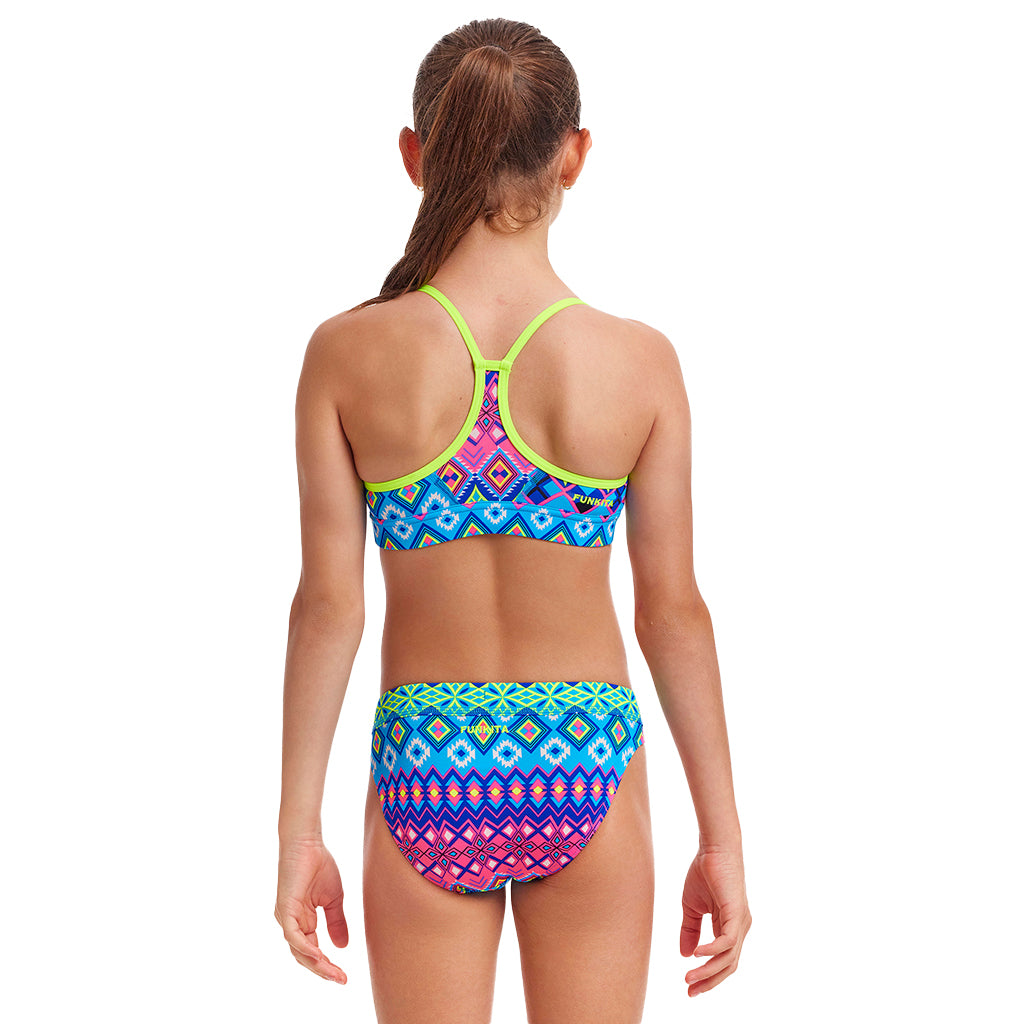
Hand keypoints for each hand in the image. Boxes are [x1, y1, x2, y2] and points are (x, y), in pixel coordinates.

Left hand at [275, 835, 348, 983]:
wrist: (308, 842)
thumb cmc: (319, 865)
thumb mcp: (334, 899)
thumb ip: (336, 922)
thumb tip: (342, 947)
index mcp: (302, 921)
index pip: (312, 951)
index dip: (327, 965)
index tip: (344, 977)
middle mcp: (291, 923)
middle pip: (304, 956)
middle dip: (323, 970)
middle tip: (341, 979)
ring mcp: (286, 917)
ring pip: (298, 950)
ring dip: (316, 964)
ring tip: (333, 972)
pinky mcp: (285, 909)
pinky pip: (293, 936)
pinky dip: (305, 948)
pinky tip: (319, 956)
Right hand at [679, 845, 751, 995]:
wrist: (714, 847)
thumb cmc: (705, 872)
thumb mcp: (691, 906)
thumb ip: (689, 929)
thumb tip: (684, 955)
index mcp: (730, 927)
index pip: (722, 960)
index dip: (706, 975)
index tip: (689, 986)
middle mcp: (739, 928)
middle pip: (728, 965)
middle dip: (709, 981)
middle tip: (690, 990)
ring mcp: (740, 922)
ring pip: (728, 958)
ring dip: (707, 971)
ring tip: (688, 978)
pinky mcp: (736, 914)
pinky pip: (726, 942)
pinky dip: (711, 951)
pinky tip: (695, 954)